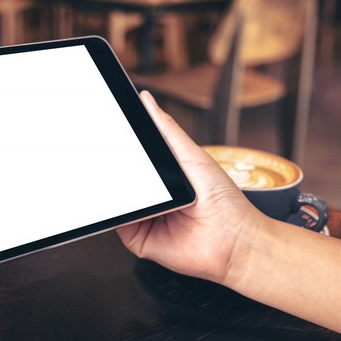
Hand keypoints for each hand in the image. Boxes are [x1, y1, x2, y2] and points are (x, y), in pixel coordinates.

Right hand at [117, 91, 266, 284]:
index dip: (119, 146)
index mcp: (160, 175)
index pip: (131, 158)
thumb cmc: (223, 201)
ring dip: (115, 189)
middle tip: (109, 154)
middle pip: (120, 178)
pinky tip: (132, 202)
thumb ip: (166, 130)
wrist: (234, 240)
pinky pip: (118, 223)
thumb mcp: (191, 155)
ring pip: (116, 200)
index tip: (107, 130)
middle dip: (113, 167)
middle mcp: (148, 196)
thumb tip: (146, 100)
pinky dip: (118, 213)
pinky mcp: (136, 238)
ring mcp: (141, 217)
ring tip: (127, 179)